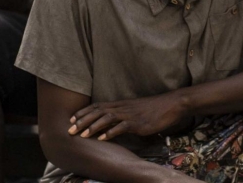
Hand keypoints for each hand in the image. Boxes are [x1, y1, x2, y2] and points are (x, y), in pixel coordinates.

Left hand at [68, 92, 182, 140]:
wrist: (172, 104)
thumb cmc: (155, 108)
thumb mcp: (136, 109)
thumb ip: (124, 114)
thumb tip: (112, 122)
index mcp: (122, 104)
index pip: (98, 105)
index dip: (84, 112)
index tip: (72, 119)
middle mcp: (123, 108)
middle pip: (98, 111)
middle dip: (83, 120)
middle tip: (70, 129)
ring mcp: (130, 115)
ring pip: (107, 118)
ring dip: (93, 126)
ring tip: (82, 135)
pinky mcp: (138, 123)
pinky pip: (122, 127)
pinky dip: (111, 132)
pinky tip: (102, 138)